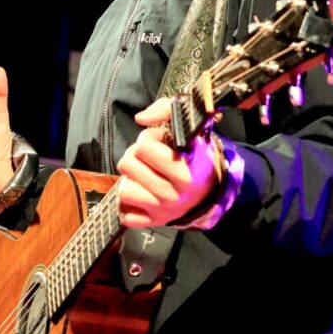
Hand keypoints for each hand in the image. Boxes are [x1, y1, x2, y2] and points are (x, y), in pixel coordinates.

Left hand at [116, 97, 220, 227]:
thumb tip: (141, 118)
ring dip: (131, 180)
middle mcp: (173, 194)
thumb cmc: (194, 156)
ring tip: (145, 176)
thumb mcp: (188, 128)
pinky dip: (130, 204)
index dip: (149, 139)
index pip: (144, 146)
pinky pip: (125, 213)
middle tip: (149, 159)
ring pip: (124, 189)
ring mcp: (162, 210)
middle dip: (135, 157)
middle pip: (127, 164)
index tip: (161, 143)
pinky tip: (143, 194)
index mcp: (184, 171)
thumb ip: (166, 110)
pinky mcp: (152, 222)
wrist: (208, 190)